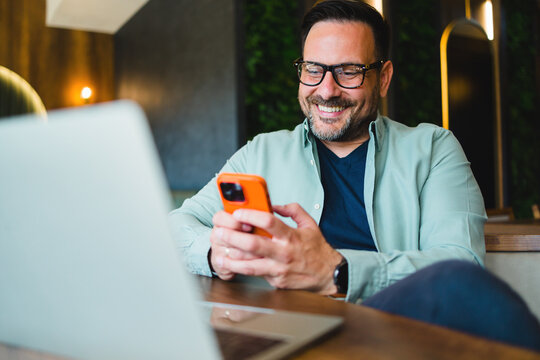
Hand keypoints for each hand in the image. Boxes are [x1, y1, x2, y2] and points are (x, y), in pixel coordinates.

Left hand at [213, 203, 342, 294]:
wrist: (327, 275)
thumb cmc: (317, 249)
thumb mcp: (309, 224)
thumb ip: (293, 210)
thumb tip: (275, 204)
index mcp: (291, 236)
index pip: (268, 222)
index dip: (251, 215)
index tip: (238, 212)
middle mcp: (283, 253)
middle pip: (253, 244)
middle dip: (233, 237)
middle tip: (220, 232)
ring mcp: (278, 269)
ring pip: (249, 265)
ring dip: (231, 259)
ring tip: (219, 252)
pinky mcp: (276, 281)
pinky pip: (255, 274)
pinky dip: (241, 269)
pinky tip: (230, 264)